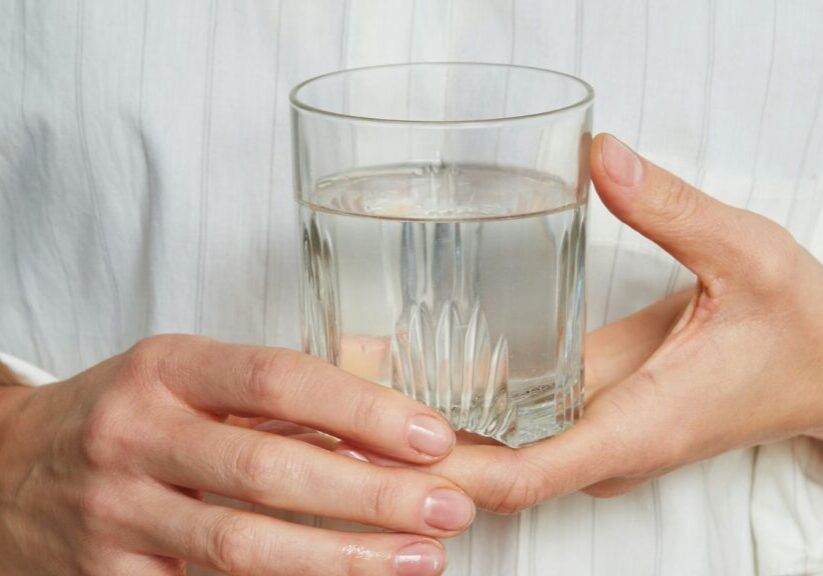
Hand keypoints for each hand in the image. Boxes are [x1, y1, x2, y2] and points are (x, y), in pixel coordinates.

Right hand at [0, 336, 473, 574]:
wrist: (11, 467)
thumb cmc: (124, 413)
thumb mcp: (184, 377)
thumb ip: (268, 398)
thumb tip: (380, 426)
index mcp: (167, 368)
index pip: (278, 379)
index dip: (361, 411)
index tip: (429, 436)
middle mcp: (138, 435)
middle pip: (269, 470)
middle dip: (370, 496)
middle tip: (446, 507)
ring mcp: (118, 512)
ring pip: (244, 546)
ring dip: (342, 558)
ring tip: (420, 559)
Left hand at [377, 133, 822, 512]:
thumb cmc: (797, 329)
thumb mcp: (747, 257)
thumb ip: (672, 210)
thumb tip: (600, 157)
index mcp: (641, 425)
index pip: (531, 475)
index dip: (452, 470)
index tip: (383, 445)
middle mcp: (607, 443)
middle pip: (492, 472)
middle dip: (415, 454)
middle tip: (335, 412)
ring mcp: (595, 434)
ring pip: (496, 454)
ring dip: (426, 435)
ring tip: (351, 392)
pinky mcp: (592, 413)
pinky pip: (513, 427)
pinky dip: (459, 413)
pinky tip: (412, 378)